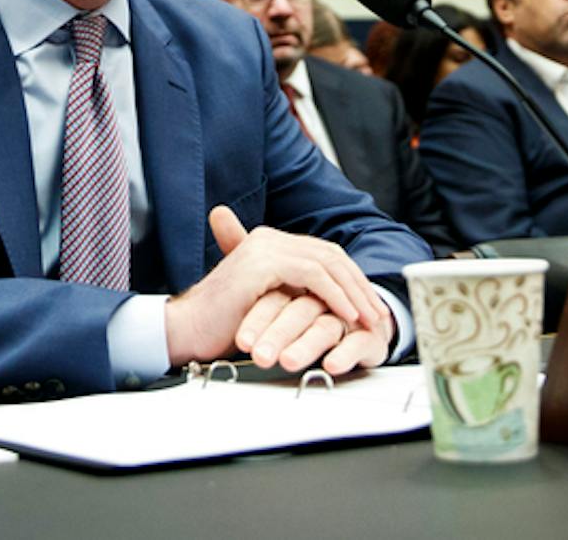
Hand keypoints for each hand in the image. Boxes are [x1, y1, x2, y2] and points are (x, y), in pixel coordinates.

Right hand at [163, 205, 390, 368]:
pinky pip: (313, 275)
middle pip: (331, 254)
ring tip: (370, 318)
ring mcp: (266, 246)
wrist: (188, 329)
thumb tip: (326, 302)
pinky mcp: (264, 262)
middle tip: (379, 313)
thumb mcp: (268, 303)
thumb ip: (292, 293)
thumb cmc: (223, 324)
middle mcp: (269, 238)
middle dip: (360, 285)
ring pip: (327, 262)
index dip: (352, 279)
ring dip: (354, 292)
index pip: (324, 254)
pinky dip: (336, 295)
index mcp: (270, 242)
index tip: (370, 306)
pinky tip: (349, 316)